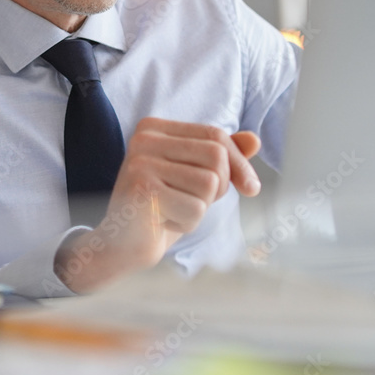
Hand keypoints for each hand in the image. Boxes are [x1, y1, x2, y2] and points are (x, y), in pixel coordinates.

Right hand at [55, 118, 260, 292]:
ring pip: (209, 184)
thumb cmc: (159, 210)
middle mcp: (143, 140)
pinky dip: (188, 223)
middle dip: (218, 187)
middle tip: (192, 202)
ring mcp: (140, 164)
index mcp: (153, 129)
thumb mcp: (193, 178)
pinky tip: (163, 223)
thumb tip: (255, 139)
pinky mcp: (142, 191)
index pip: (215, 135)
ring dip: (200, 208)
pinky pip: (195, 209)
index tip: (251, 188)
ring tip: (173, 212)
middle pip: (216, 156)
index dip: (240, 163)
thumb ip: (222, 157)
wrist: (119, 246)